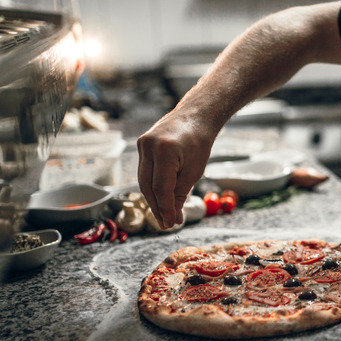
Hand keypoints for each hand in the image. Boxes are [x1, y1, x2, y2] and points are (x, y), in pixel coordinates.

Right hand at [137, 113, 214, 228]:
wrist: (196, 117)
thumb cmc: (200, 142)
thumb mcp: (195, 171)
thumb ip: (180, 194)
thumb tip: (172, 217)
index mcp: (164, 151)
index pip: (161, 188)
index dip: (165, 209)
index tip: (170, 224)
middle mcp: (148, 146)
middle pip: (147, 186)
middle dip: (156, 207)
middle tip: (166, 224)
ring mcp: (142, 144)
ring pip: (143, 180)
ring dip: (153, 199)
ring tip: (163, 215)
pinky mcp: (141, 145)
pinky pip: (144, 170)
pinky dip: (151, 185)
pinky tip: (159, 198)